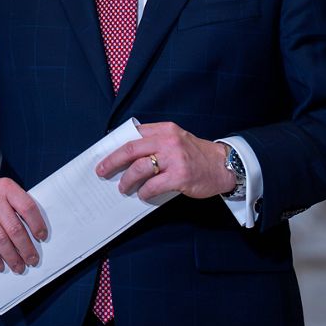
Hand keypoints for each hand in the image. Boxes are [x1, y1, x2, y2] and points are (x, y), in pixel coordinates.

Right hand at [0, 174, 46, 273]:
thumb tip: (34, 230)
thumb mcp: (5, 188)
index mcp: (7, 187)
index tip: (42, 237)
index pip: (27, 207)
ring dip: (11, 257)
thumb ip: (17, 204)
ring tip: (19, 266)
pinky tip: (0, 265)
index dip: (37, 225)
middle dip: (26, 248)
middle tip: (32, 259)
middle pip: (14, 228)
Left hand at [95, 122, 235, 201]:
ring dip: (127, 180)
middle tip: (102, 171)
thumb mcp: (176, 139)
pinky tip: (143, 195)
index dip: (116, 146)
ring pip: (139, 168)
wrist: (224, 165)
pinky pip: (153, 186)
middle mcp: (168, 141)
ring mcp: (174, 159)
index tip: (105, 155)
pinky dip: (144, 192)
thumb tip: (127, 155)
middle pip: (131, 149)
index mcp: (165, 130)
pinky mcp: (180, 176)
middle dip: (112, 161)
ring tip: (123, 187)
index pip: (133, 134)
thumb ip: (156, 142)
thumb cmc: (196, 154)